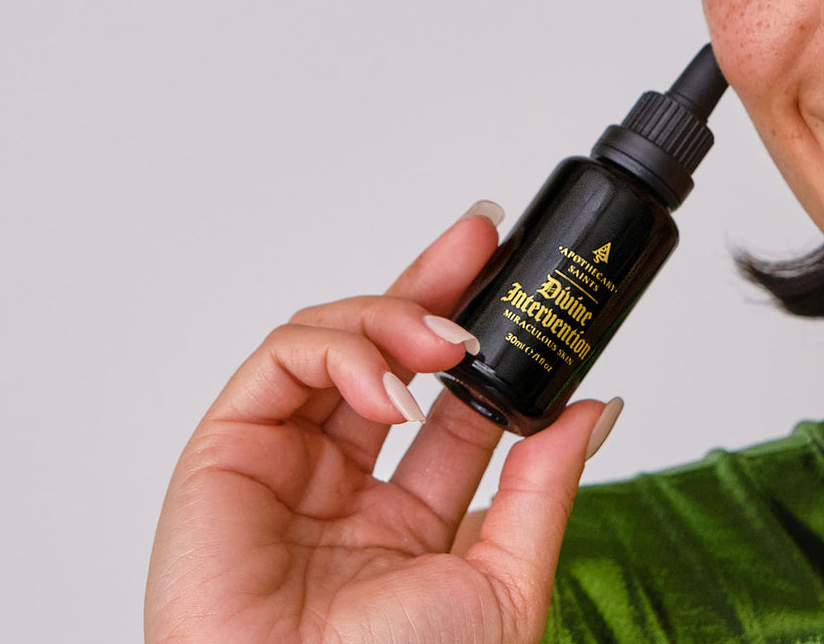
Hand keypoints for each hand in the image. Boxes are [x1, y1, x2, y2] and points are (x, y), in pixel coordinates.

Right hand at [144, 207, 608, 643]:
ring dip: (392, 319)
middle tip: (478, 241)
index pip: (443, 400)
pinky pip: (280, 362)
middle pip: (384, 353)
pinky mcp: (229, 443)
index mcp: (401, 515)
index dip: (476, 337)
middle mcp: (340, 478)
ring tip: (445, 339)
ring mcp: (283, 456)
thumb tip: (594, 409)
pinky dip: (338, 353)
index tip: (513, 280)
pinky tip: (387, 387)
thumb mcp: (501, 582)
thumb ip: (541, 488)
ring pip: (330, 342)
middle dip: (430, 289)